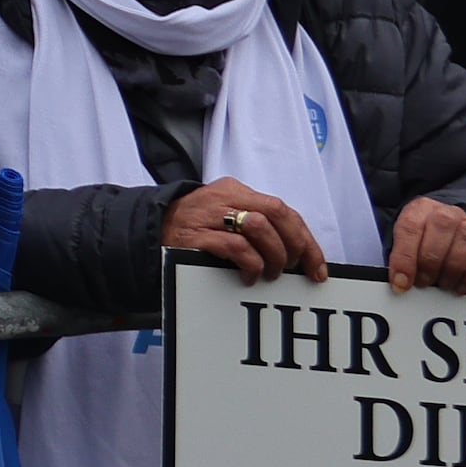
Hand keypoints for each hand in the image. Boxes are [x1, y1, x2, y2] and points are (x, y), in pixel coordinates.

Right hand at [161, 179, 326, 281]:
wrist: (147, 230)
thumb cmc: (194, 230)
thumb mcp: (225, 217)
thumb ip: (256, 225)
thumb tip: (299, 253)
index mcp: (235, 191)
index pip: (283, 209)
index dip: (306, 240)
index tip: (318, 268)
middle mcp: (224, 197)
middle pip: (276, 212)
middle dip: (295, 245)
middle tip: (293, 269)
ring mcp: (209, 215)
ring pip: (259, 226)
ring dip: (273, 256)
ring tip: (269, 273)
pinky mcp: (197, 235)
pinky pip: (236, 247)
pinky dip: (250, 264)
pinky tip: (248, 275)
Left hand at [387, 197, 465, 293]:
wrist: (452, 240)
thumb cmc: (423, 244)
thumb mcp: (404, 245)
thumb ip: (400, 257)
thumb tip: (397, 281)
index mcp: (421, 208)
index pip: (410, 226)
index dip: (404, 258)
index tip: (401, 282)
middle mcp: (449, 214)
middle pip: (442, 226)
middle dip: (429, 261)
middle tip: (423, 281)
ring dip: (451, 269)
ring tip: (441, 283)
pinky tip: (459, 286)